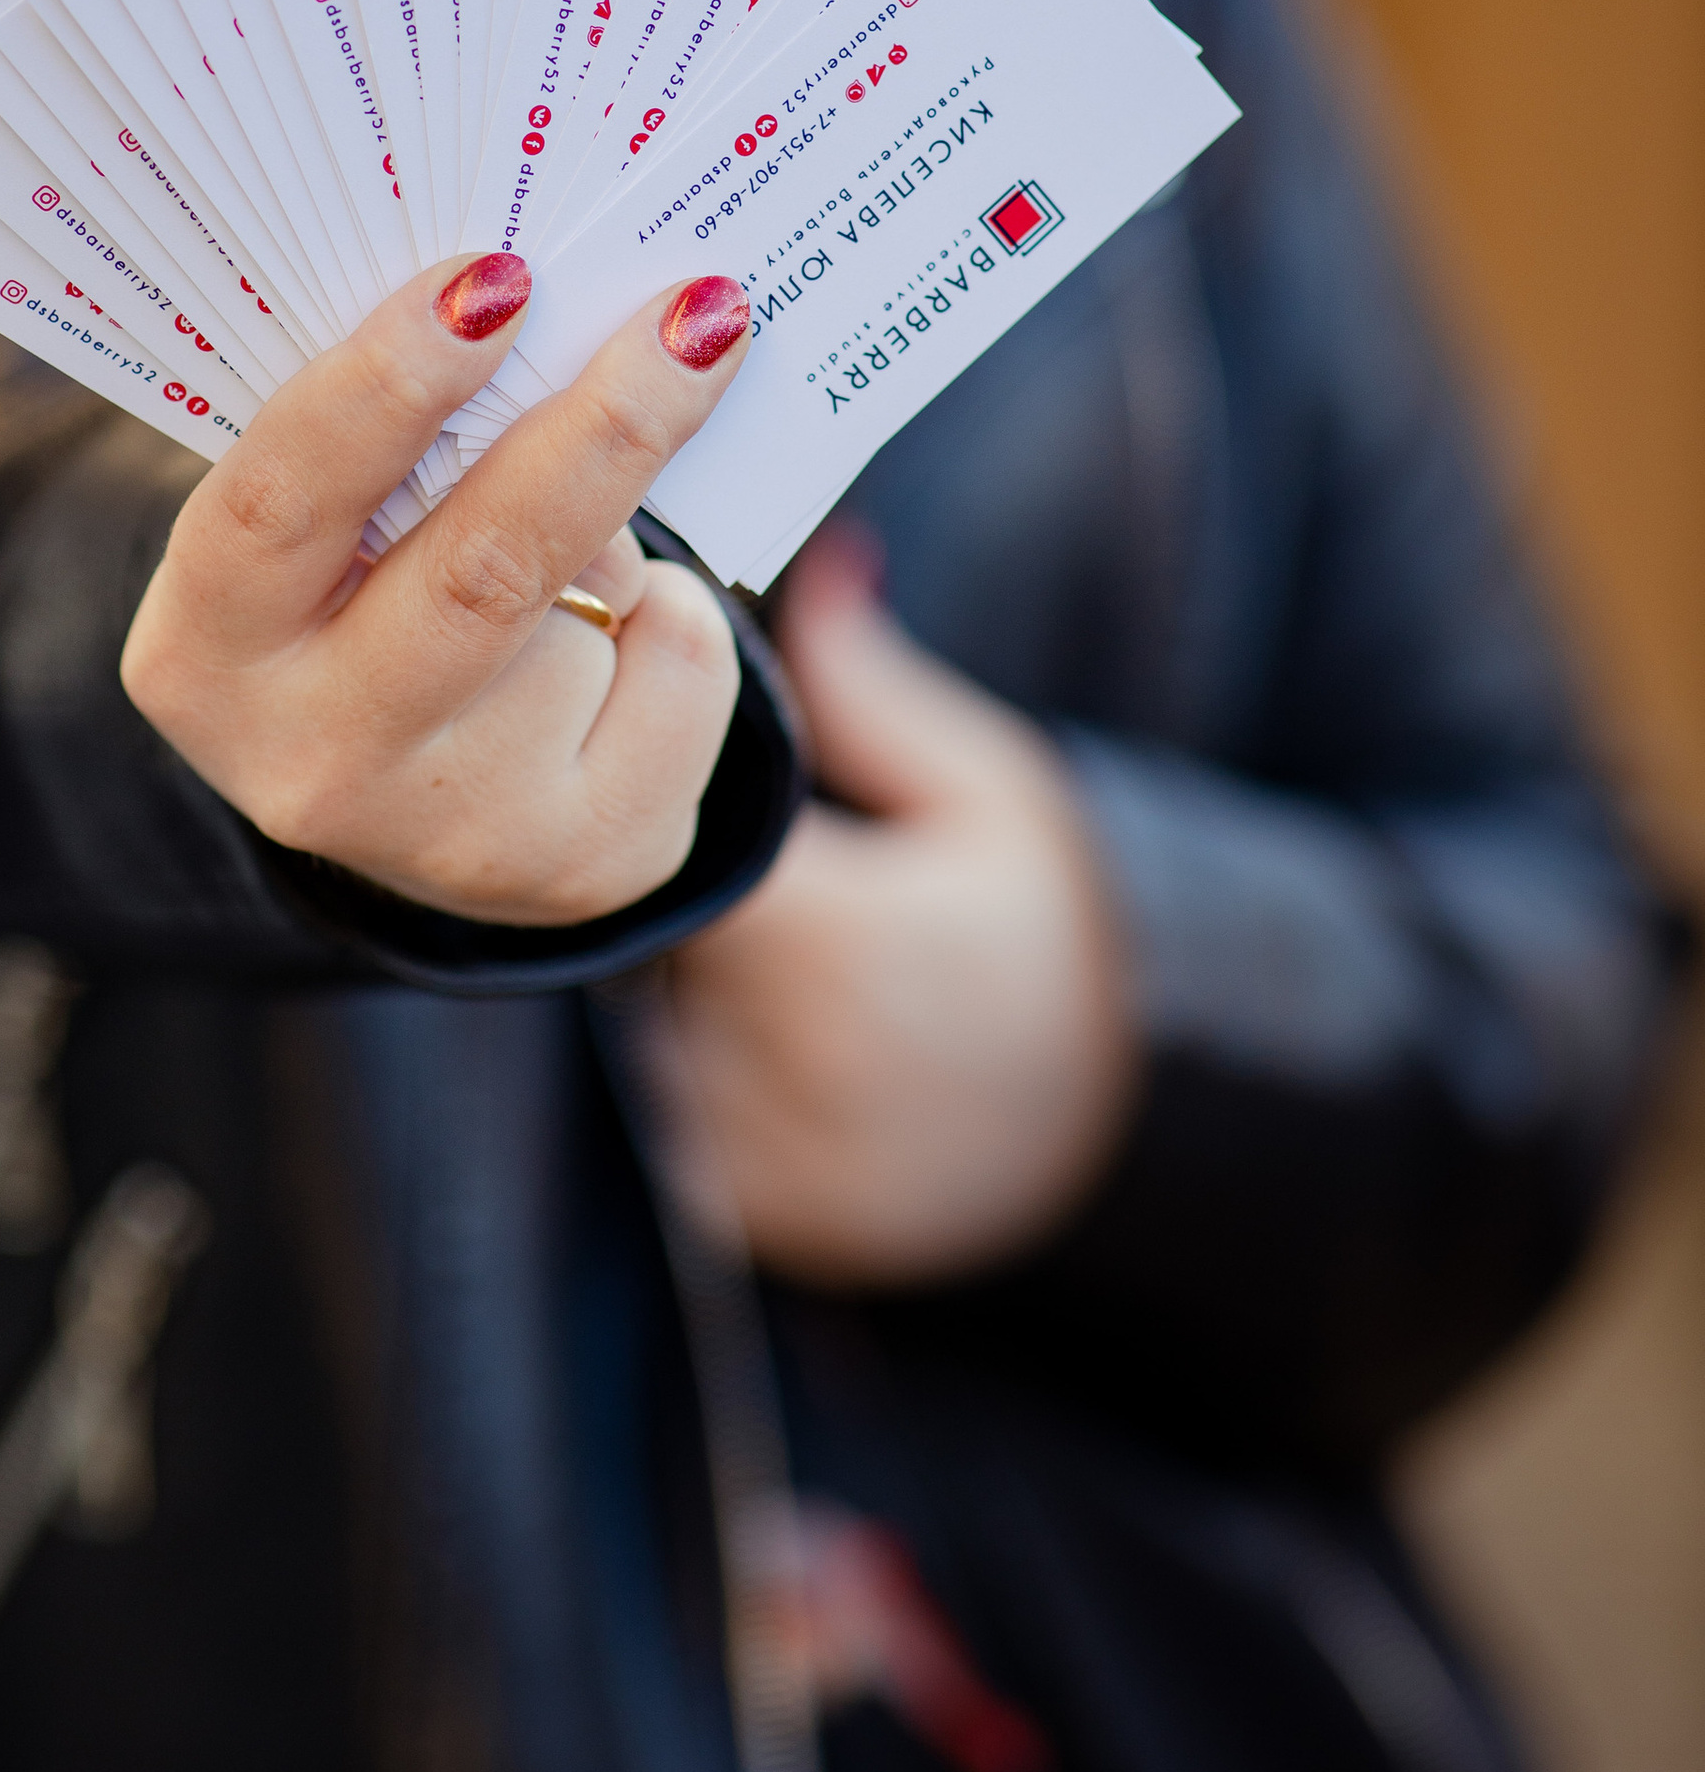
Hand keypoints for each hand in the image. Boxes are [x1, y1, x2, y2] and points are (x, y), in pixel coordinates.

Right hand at [122, 254, 751, 925]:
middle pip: (481, 571)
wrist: (413, 797)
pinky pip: (681, 673)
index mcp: (204, 649)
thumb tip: (546, 316)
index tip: (496, 277)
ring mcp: (453, 833)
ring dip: (624, 544)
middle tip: (694, 315)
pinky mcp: (583, 866)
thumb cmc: (361, 592)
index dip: (388, 383)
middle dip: (602, 426)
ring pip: (600, 609)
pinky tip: (612, 650)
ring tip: (575, 559)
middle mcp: (311, 758)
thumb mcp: (327, 528)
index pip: (282, 500)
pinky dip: (674, 624)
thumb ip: (391, 443)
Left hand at [653, 531, 1134, 1280]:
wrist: (1129, 1133)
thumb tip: (822, 557)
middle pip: (645, 938)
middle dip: (685, 901)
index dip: (663, 811)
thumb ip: (874, 688)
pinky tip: (790, 1053)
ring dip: (683, 993)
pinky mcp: (746, 1214)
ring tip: (794, 976)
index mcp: (834, 941)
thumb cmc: (1060, 934)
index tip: (712, 797)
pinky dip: (705, 1076)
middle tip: (779, 894)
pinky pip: (668, 1116)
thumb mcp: (992, 791)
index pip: (668, 848)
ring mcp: (759, 1153)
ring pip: (642, 1028)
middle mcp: (782, 1060)